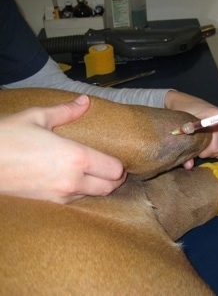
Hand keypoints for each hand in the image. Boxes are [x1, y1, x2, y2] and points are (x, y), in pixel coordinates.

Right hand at [0, 95, 125, 203]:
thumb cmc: (7, 136)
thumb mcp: (37, 117)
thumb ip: (66, 111)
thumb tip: (85, 101)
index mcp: (77, 157)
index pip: (114, 169)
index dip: (120, 165)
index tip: (117, 159)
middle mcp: (73, 180)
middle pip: (110, 187)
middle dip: (115, 179)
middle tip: (112, 169)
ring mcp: (61, 194)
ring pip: (94, 196)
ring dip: (100, 186)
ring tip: (96, 174)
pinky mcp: (49, 203)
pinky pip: (76, 200)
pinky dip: (83, 193)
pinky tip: (76, 181)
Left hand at [164, 91, 217, 168]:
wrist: (186, 102)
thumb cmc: (182, 112)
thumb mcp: (181, 126)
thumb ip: (185, 145)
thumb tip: (188, 165)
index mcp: (215, 116)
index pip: (216, 145)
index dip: (205, 152)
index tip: (196, 150)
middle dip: (209, 153)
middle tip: (199, 150)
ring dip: (215, 152)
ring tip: (204, 147)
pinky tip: (211, 145)